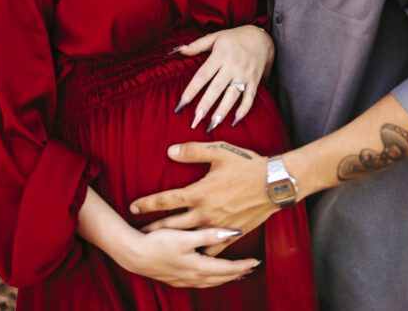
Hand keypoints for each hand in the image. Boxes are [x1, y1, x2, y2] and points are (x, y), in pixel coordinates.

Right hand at [115, 226, 259, 287]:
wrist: (134, 255)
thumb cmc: (158, 242)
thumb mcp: (185, 236)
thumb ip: (209, 235)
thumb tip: (233, 233)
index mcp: (198, 266)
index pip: (227, 268)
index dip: (242, 265)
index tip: (255, 261)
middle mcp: (193, 276)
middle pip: (221, 277)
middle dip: (237, 273)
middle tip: (251, 267)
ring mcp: (184, 279)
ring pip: (211, 282)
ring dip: (225, 278)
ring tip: (236, 274)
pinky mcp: (175, 278)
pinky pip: (200, 282)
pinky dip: (211, 279)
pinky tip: (210, 276)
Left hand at [129, 142, 279, 256]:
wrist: (275, 184)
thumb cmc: (247, 165)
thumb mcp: (219, 152)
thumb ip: (192, 151)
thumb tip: (170, 151)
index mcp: (199, 192)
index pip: (167, 200)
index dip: (148, 203)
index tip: (133, 206)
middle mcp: (206, 212)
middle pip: (173, 224)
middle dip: (154, 228)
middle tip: (139, 233)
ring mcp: (218, 226)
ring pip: (190, 239)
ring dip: (174, 242)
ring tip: (161, 246)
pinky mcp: (232, 233)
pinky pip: (213, 248)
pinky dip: (202, 252)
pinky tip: (195, 256)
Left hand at [173, 24, 273, 130]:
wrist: (261, 38)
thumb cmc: (234, 38)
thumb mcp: (215, 37)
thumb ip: (197, 45)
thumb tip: (179, 50)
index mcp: (220, 55)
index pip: (203, 74)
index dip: (192, 89)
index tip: (182, 102)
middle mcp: (232, 66)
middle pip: (217, 88)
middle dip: (206, 104)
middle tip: (195, 119)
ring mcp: (244, 75)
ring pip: (232, 96)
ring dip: (223, 111)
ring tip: (212, 125)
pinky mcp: (254, 81)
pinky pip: (250, 98)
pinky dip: (243, 110)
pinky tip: (234, 121)